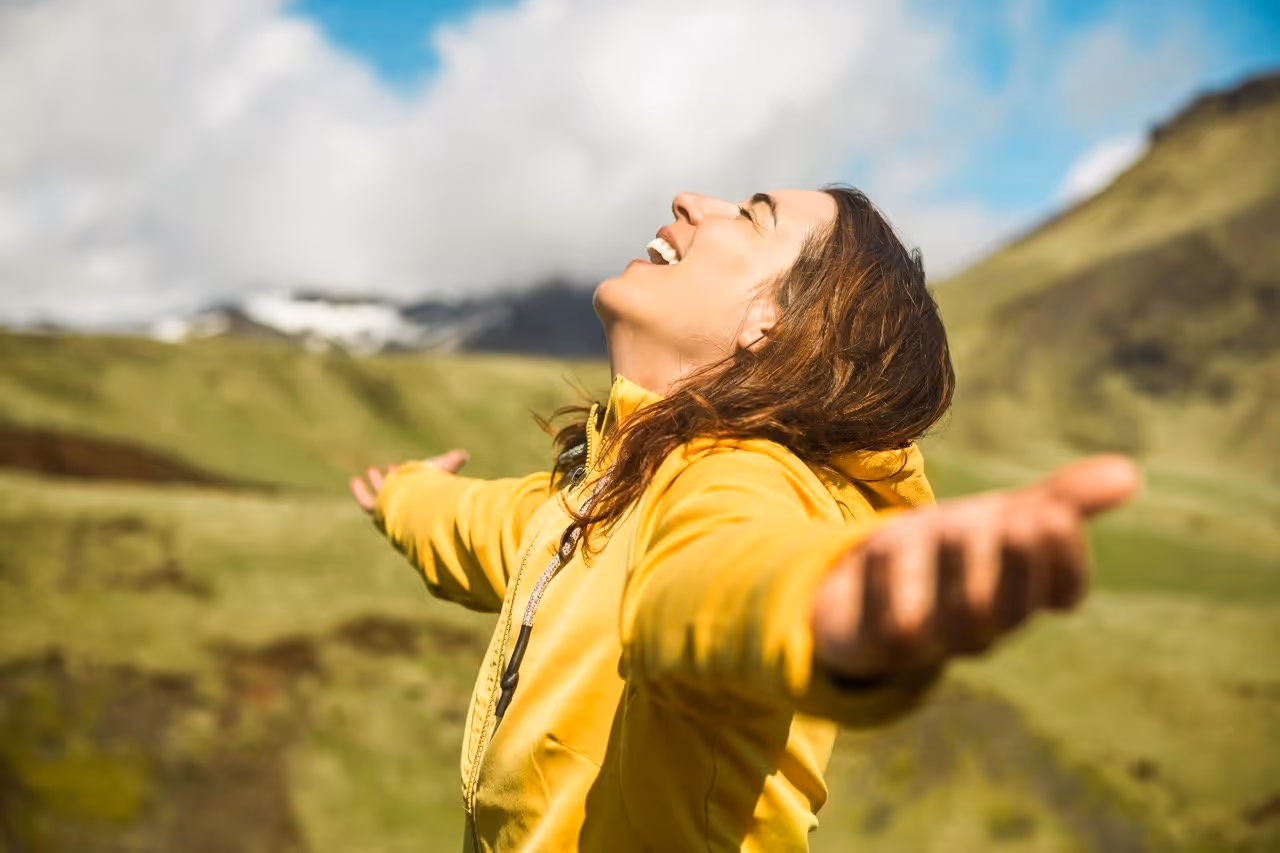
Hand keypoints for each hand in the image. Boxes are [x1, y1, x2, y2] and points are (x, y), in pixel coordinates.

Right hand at [348, 448, 468, 512]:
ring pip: (383, 498)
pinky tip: (354, 481)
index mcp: (424, 499)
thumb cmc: (433, 489)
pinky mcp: (380, 513)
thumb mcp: (442, 470)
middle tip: (390, 467)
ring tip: (371, 470)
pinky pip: (367, 504)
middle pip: (400, 494)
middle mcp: (409, 507)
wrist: (420, 506)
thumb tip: (463, 455)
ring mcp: (393, 511)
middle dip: (394, 479)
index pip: (416, 488)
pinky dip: (360, 493)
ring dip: (378, 483)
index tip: (401, 465)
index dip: (411, 476)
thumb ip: (451, 462)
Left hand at [811, 454, 1139, 679]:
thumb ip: (1062, 501)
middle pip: (1008, 607)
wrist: (861, 592)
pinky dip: (885, 584)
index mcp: (1020, 596)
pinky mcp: (875, 643)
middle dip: (1017, 564)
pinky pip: (884, 625)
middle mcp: (982, 625)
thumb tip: (1131, 472)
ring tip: (954, 526)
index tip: (1055, 515)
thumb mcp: (1004, 521)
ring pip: (952, 620)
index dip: (1064, 561)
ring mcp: (930, 639)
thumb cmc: (950, 554)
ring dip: (955, 572)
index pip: (1061, 592)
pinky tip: (882, 543)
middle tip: (1023, 519)